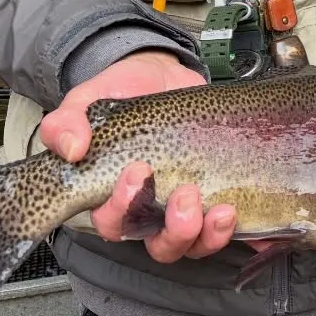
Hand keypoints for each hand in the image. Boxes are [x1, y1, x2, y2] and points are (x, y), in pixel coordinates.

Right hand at [42, 51, 248, 261]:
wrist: (161, 72)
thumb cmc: (121, 94)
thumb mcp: (87, 101)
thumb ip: (67, 121)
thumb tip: (70, 148)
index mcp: (115, 196)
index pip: (113, 224)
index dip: (123, 210)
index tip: (138, 173)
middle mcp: (150, 210)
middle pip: (158, 243)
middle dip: (174, 229)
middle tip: (185, 193)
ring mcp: (186, 204)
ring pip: (194, 242)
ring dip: (207, 233)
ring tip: (220, 209)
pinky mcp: (218, 190)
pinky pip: (228, 226)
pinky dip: (240, 229)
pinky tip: (247, 218)